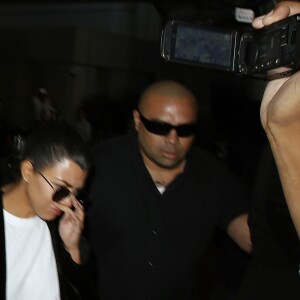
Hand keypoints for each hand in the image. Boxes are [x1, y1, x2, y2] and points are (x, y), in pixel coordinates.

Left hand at [55, 199, 84, 263]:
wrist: (68, 244)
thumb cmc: (66, 232)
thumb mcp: (63, 222)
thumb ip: (65, 215)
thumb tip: (64, 208)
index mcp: (74, 216)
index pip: (73, 207)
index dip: (70, 202)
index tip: (66, 197)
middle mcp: (78, 218)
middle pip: (79, 208)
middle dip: (76, 202)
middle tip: (73, 196)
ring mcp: (79, 223)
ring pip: (81, 213)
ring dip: (78, 207)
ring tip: (75, 202)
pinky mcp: (79, 228)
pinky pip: (79, 222)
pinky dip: (77, 217)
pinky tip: (74, 214)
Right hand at [252, 2, 299, 133]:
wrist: (279, 124)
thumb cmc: (296, 109)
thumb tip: (299, 35)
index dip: (298, 11)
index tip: (286, 14)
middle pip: (298, 20)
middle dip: (286, 12)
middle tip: (274, 16)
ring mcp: (295, 55)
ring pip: (286, 27)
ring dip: (274, 19)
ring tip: (264, 22)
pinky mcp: (280, 61)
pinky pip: (273, 41)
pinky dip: (265, 33)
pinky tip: (260, 31)